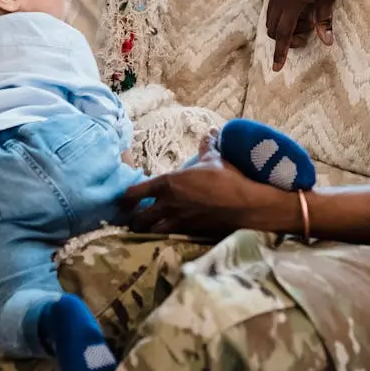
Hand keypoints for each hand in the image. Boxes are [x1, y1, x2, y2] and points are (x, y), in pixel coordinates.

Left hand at [119, 152, 290, 237]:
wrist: (244, 205)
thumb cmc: (228, 179)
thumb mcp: (215, 159)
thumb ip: (206, 147)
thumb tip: (209, 132)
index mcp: (168, 183)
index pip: (135, 192)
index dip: (127, 197)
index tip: (125, 199)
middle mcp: (168, 204)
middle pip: (138, 218)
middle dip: (135, 219)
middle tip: (136, 217)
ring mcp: (178, 221)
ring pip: (151, 231)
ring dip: (148, 230)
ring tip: (149, 229)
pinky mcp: (189, 233)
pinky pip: (169, 237)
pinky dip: (165, 236)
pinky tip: (168, 234)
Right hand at [266, 0, 343, 70]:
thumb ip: (325, 18)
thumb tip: (326, 41)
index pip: (283, 31)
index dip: (280, 51)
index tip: (277, 67)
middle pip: (273, 28)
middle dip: (285, 39)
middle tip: (307, 34)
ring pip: (271, 18)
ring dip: (285, 26)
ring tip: (306, 19)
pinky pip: (273, 6)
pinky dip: (283, 15)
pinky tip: (301, 8)